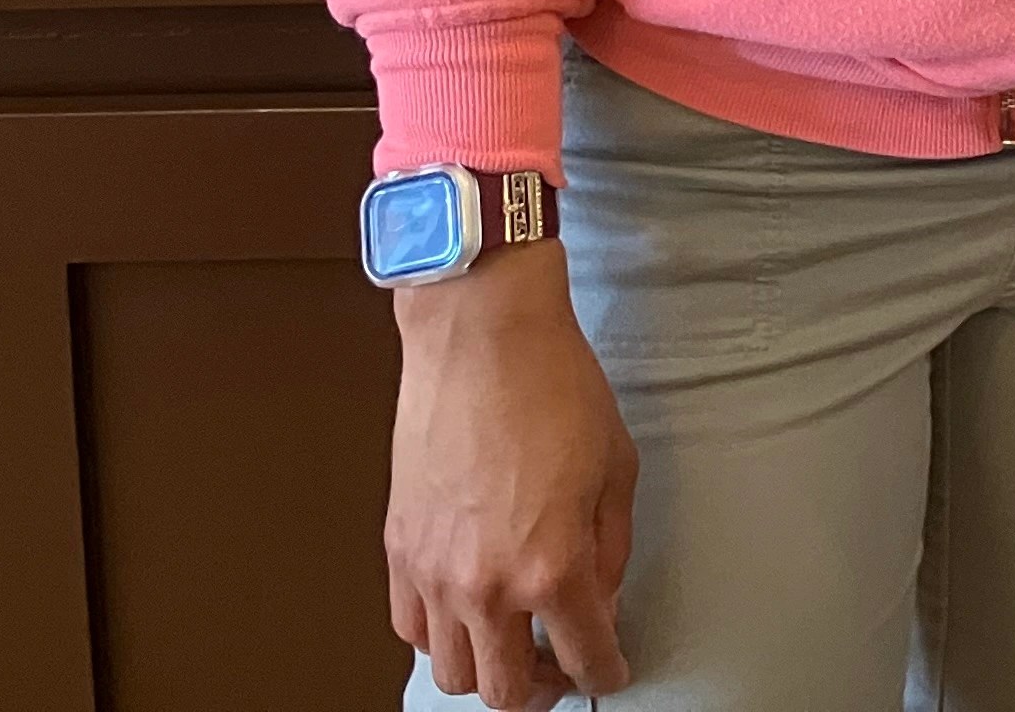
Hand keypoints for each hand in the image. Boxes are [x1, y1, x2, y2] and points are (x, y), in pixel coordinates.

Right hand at [387, 242, 638, 706]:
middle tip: (562, 663)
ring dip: (488, 668)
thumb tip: (600, 599)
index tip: (609, 671)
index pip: (584, 658)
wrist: (481, 337)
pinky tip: (467, 610)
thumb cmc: (553, 387)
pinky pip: (410, 628)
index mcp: (552, 567)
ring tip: (514, 641)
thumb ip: (610, 551)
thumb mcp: (616, 471)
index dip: (604, 673)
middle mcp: (486, 585)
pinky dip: (440, 636)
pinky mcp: (398, 549)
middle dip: (543, 688)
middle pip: (507, 691)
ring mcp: (434, 573)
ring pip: (451, 672)